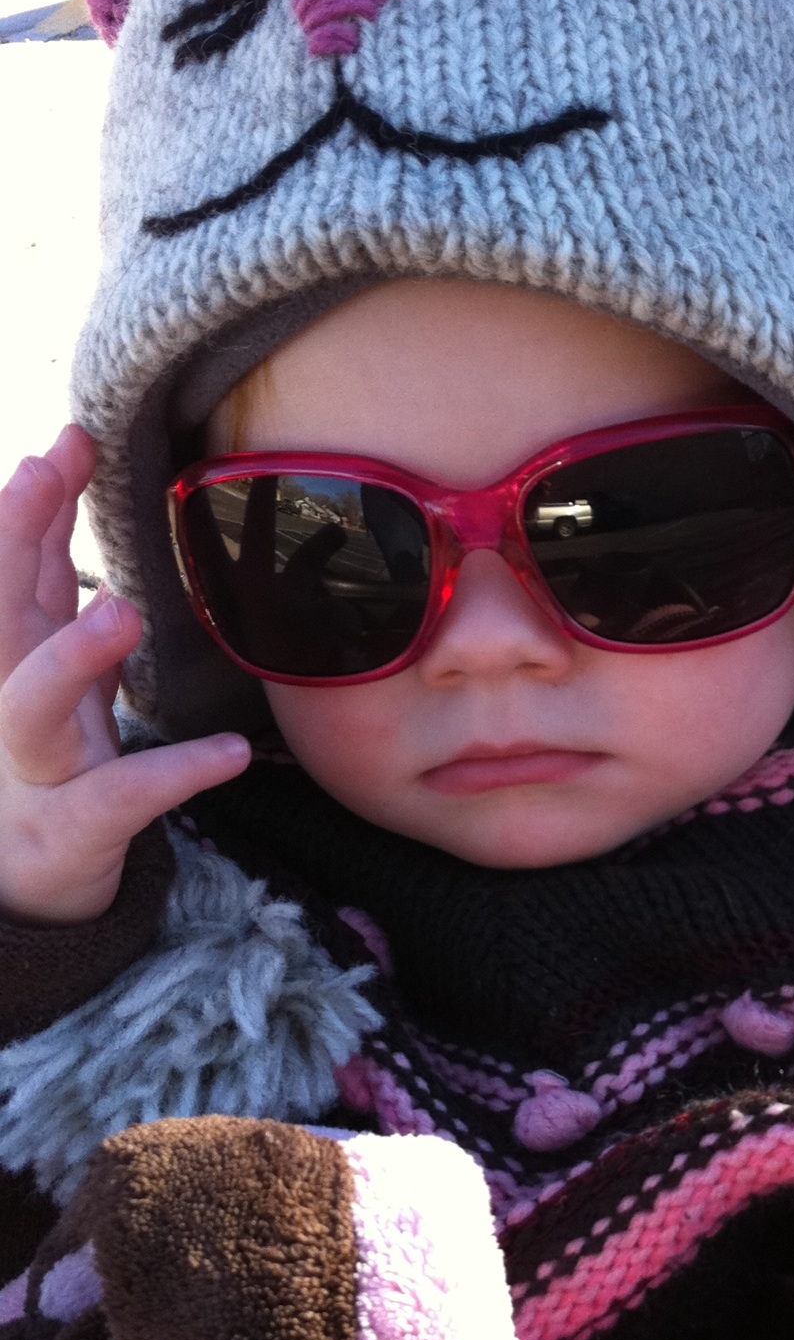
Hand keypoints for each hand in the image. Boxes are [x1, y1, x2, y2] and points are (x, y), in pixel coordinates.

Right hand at [0, 428, 248, 922]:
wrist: (26, 898)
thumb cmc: (50, 777)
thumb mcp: (58, 684)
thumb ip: (62, 605)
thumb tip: (73, 510)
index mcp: (13, 666)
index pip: (14, 572)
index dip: (31, 505)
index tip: (69, 441)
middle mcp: (9, 708)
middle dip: (13, 538)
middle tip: (47, 467)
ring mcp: (31, 773)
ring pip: (32, 707)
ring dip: (73, 654)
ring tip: (127, 608)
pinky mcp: (69, 833)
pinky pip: (119, 800)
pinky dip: (171, 774)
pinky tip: (226, 753)